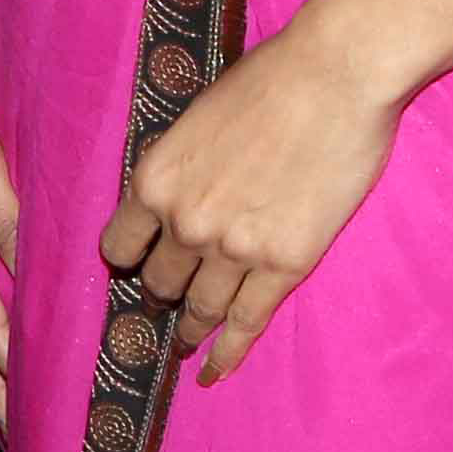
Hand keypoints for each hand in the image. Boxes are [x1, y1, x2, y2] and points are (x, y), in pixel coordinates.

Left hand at [97, 12, 404, 385]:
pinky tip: (212, 373)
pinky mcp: (285, 264)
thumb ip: (182, 166)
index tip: (137, 265)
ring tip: (185, 343)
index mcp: (154, 180)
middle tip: (168, 303)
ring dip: (190, 328)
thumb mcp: (196, 119)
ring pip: (199, 309)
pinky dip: (227, 354)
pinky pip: (246, 323)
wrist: (333, 78)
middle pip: (158, 281)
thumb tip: (178, 190)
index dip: (129, 258)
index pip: (119, 245)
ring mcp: (234, 249)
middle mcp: (184, 222)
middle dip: (163, 292)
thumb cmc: (269, 82)